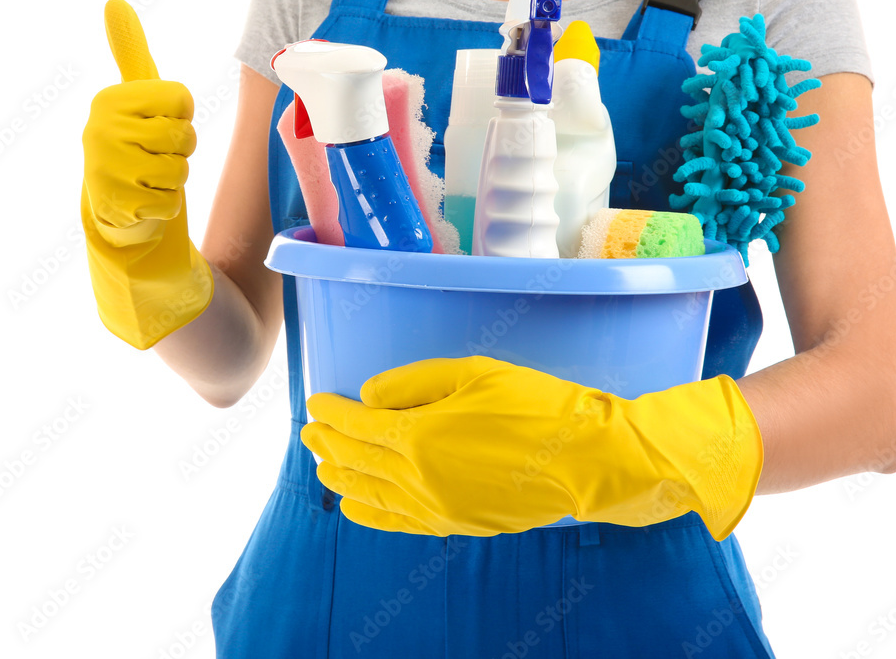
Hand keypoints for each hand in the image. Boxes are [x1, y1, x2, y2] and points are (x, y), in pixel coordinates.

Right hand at [82, 0, 196, 245]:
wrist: (112, 202)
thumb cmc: (133, 140)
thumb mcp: (134, 95)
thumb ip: (130, 50)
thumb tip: (114, 0)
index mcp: (111, 99)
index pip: (182, 99)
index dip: (180, 115)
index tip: (158, 121)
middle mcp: (101, 129)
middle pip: (184, 136)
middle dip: (180, 150)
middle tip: (154, 153)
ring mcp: (107, 169)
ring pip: (180, 171)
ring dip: (174, 178)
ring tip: (149, 176)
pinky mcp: (118, 205)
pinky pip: (172, 202)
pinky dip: (165, 204)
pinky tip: (144, 199)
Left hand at [301, 356, 762, 539]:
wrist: (587, 458)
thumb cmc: (537, 405)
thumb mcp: (475, 373)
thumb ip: (414, 383)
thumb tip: (370, 396)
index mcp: (420, 437)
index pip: (359, 426)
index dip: (333, 413)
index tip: (315, 403)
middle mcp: (420, 479)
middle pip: (358, 461)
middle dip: (328, 443)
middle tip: (308, 431)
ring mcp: (437, 507)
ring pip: (372, 493)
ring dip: (341, 476)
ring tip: (321, 465)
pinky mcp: (457, 522)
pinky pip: (399, 521)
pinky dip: (370, 513)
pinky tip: (355, 506)